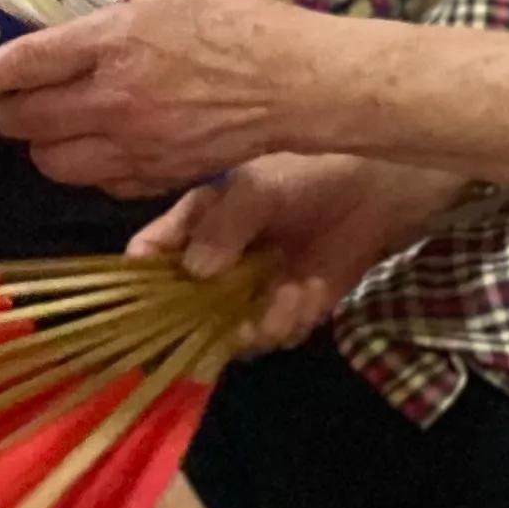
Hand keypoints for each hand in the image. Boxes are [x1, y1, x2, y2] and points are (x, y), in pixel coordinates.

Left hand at [0, 0, 342, 195]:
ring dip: (40, 147)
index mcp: (109, 43)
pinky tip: (97, 150)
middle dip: (4, 114)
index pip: (22, 65)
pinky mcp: (159, 175)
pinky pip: (101, 184)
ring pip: (54, 163)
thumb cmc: (237, 24)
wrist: (295, 83)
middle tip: (4, 103)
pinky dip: (88, 170)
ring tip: (46, 128)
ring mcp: (134, 144)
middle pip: (26, 121)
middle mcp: (112, 100)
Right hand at [129, 154, 461, 351]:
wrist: (370, 192)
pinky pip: (272, 335)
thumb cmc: (304, 173)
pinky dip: (287, 322)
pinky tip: (306, 295)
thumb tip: (196, 272)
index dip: (138, 280)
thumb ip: (225, 225)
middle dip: (196, 323)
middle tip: (221, 316)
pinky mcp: (285, 312)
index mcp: (194, 223)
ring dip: (251, 324)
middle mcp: (213, 264)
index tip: (141, 304)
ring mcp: (247, 293)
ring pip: (226, 332)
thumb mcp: (257, 187)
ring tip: (283, 295)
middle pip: (180, 308)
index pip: (149, 255)